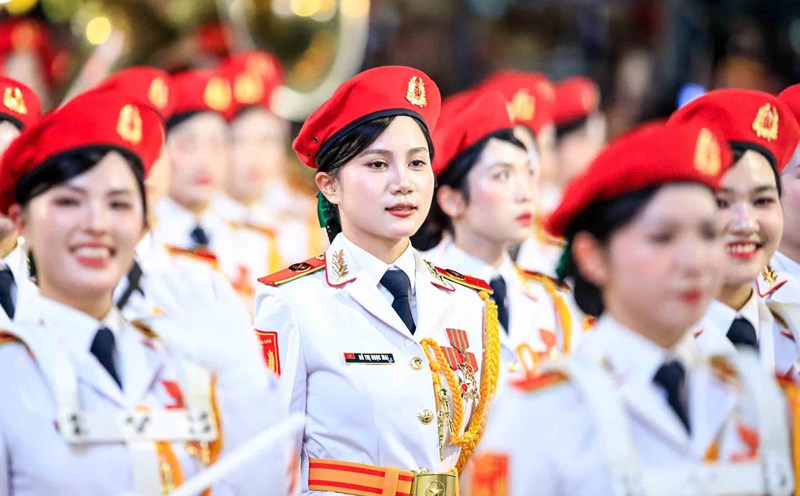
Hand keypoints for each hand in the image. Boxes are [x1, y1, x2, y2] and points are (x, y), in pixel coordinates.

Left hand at [139, 265, 266, 384]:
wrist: (238, 362)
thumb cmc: (212, 359)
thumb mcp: (190, 349)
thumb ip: (174, 336)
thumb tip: (157, 325)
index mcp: (183, 322)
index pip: (167, 302)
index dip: (158, 291)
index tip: (149, 280)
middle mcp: (196, 313)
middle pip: (180, 292)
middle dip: (171, 280)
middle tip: (160, 267)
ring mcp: (213, 308)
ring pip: (199, 288)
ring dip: (191, 277)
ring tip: (182, 266)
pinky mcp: (230, 306)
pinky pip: (221, 289)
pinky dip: (217, 281)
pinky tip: (211, 274)